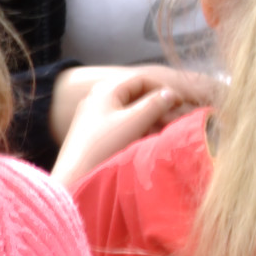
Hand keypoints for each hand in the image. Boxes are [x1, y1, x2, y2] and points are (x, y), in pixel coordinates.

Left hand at [50, 63, 215, 188]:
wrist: (75, 175)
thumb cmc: (104, 144)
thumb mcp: (133, 121)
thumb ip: (155, 104)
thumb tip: (171, 93)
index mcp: (107, 89)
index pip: (141, 80)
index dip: (163, 89)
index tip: (180, 102)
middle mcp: (100, 98)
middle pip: (137, 96)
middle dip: (159, 106)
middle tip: (177, 118)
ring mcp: (97, 116)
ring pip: (131, 112)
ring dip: (151, 119)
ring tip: (167, 131)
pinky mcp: (96, 134)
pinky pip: (123, 125)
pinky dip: (139, 129)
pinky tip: (150, 141)